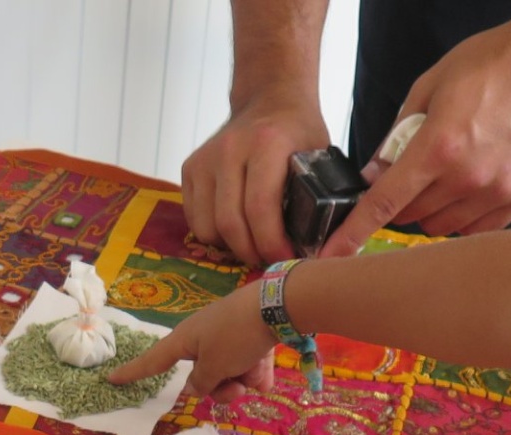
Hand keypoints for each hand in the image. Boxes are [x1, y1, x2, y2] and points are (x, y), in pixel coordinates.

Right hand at [107, 283, 275, 398]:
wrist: (278, 306)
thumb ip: (201, 383)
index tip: (112, 378)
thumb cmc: (237, 335)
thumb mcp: (215, 366)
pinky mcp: (250, 334)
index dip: (134, 372)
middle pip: (202, 376)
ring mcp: (227, 335)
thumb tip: (192, 388)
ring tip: (256, 374)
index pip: (153, 361)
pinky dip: (256, 370)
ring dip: (241, 380)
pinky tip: (268, 373)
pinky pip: (247, 364)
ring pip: (227, 373)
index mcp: (185, 340)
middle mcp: (203, 337)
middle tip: (236, 389)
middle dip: (220, 388)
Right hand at [181, 94, 330, 264]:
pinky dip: (212, 234)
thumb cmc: (298, 132)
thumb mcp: (319, 156)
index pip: (259, 208)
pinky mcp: (190, 168)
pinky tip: (234, 231)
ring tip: (251, 245)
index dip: (271, 243)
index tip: (285, 258)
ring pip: (207, 226)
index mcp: (266, 144)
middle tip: (267, 260)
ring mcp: (204, 159)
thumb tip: (321, 248)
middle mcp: (229, 149)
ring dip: (229, 247)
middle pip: (230, 223)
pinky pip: (194, 218)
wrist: (269, 98)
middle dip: (250, 252)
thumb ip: (318, 196)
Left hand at [320, 20, 510, 256]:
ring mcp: (497, 191)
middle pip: (410, 217)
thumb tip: (373, 177)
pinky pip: (475, 228)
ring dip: (430, 210)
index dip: (353, 232)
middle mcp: (468, 177)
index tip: (332, 256)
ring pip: (440, 226)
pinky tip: (468, 186)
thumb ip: (396, 137)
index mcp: (438, 147)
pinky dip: (462, 215)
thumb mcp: (428, 88)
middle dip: (400, 201)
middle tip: (413, 172)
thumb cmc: (490, 65)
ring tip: (446, 174)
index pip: (384, 203)